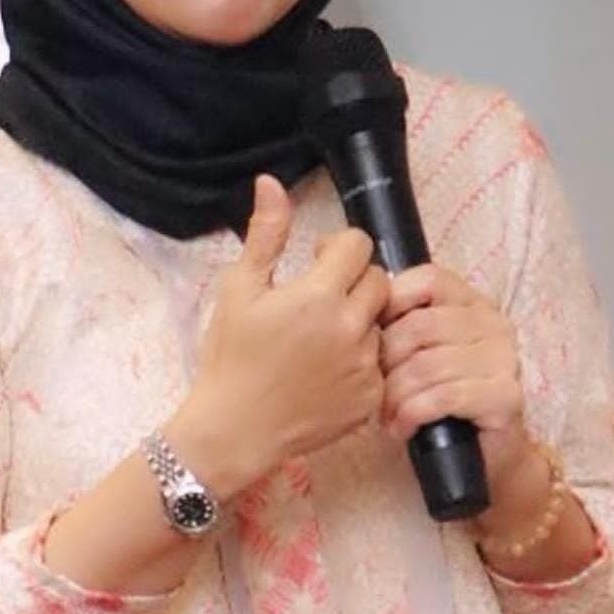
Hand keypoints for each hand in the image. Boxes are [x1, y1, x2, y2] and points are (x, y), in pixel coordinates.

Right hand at [174, 175, 388, 495]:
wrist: (234, 430)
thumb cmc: (230, 356)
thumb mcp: (239, 289)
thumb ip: (266, 234)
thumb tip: (271, 183)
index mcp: (318, 296)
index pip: (358, 246)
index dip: (338, 248)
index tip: (318, 260)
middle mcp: (350, 329)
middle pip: (378, 280)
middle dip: (354, 279)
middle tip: (322, 296)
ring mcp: (365, 366)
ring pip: (382, 321)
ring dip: (360, 319)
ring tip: (324, 334)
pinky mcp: (371, 397)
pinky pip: (382, 361)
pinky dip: (363, 358)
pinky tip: (330, 366)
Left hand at [379, 263, 528, 485]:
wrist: (479, 459)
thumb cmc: (434, 399)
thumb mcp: (409, 348)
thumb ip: (386, 308)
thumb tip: (326, 245)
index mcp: (472, 302)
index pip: (428, 279)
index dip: (390, 304)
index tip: (371, 336)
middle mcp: (494, 323)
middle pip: (421, 325)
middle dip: (386, 361)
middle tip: (373, 388)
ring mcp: (505, 359)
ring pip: (427, 364)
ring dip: (395, 395)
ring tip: (385, 413)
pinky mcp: (505, 396)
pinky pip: (443, 396)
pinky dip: (412, 414)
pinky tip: (401, 428)